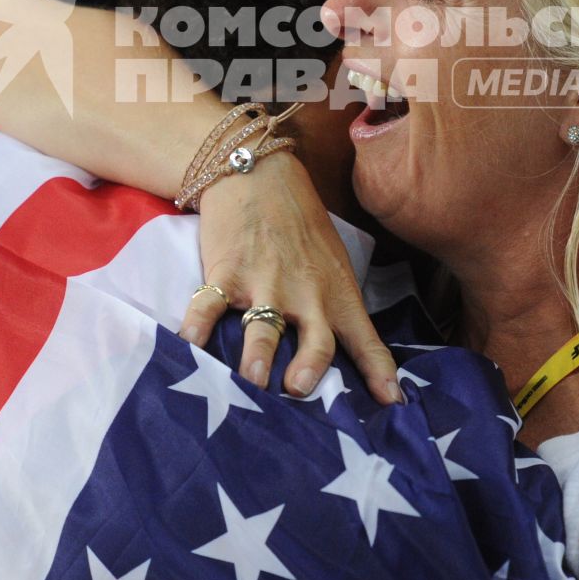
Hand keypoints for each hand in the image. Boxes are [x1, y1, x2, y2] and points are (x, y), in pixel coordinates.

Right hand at [188, 150, 403, 404]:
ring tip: (250, 380)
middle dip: (309, 368)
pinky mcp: (226, 273)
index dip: (379, 372)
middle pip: (316, 339)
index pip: (365, 340)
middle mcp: (305, 295)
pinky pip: (209, 306)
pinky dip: (195, 329)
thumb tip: (336, 358)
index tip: (392, 403)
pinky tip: (186, 348)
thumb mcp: (333, 265)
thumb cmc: (302, 227)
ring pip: (263, 327)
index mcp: (337, 295)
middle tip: (299, 389)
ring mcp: (264, 284)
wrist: (261, 176)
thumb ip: (333, 309)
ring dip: (256, 356)